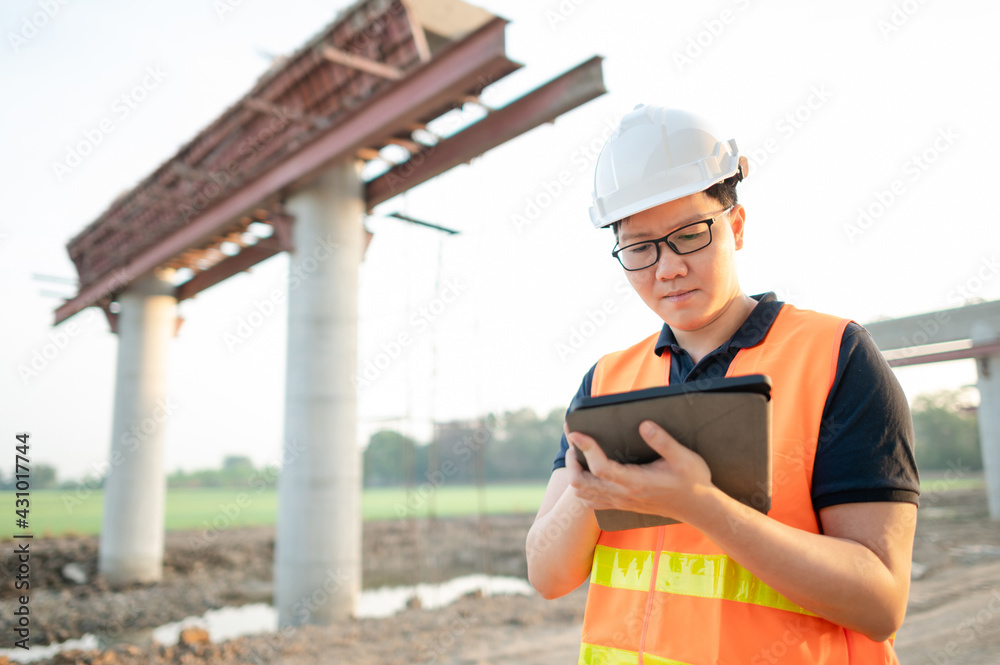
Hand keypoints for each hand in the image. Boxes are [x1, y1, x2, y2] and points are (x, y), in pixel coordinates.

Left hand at [564, 419, 717, 524]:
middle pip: (582, 484)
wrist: (698, 508)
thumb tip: (644, 424)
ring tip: (578, 455)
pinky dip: (583, 488)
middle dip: (573, 461)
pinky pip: (591, 502)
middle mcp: (623, 495)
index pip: (601, 467)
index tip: (575, 432)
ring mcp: (620, 502)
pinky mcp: (621, 505)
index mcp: (635, 482)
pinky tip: (589, 472)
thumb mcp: (684, 458)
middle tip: (575, 442)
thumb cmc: (692, 481)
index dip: (585, 448)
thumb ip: (663, 441)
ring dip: (575, 474)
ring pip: (583, 495)